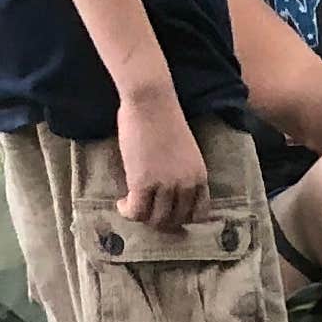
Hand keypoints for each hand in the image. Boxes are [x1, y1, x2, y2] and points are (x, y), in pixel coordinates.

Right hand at [114, 89, 208, 224]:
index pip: (198, 213)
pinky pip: (137, 211)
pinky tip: (122, 205)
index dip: (183, 218)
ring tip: (132, 207)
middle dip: (161, 220)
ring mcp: (165, 186)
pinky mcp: (142, 183)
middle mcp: (186, 185)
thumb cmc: (164, 117)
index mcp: (200, 177)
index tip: (170, 213)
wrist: (151, 101)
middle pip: (176, 220)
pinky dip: (128, 212)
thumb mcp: (185, 150)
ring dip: (143, 217)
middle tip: (146, 212)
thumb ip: (181, 171)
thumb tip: (167, 187)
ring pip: (156, 219)